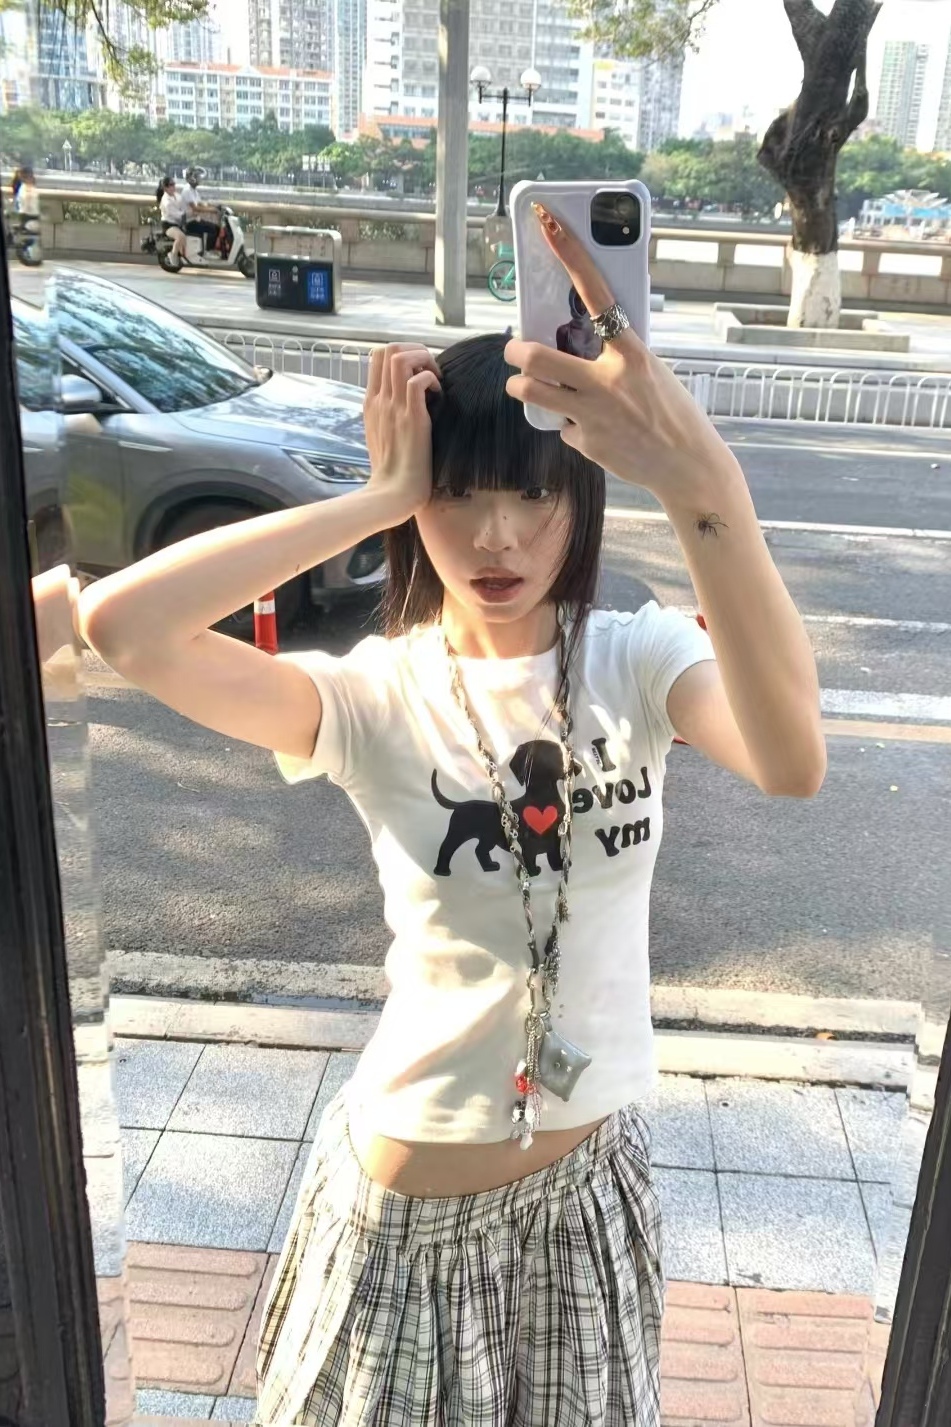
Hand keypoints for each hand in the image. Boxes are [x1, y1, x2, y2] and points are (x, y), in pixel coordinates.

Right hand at [364, 343, 440, 522]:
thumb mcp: (383, 436)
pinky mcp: (411, 419)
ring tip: (435, 382)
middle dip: (416, 351)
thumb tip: (409, 399)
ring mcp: (393, 408)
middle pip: (388, 348)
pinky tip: (439, 399)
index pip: (377, 355)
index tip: (420, 373)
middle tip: (431, 373)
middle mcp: (379, 400)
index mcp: (371, 402)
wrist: (391, 496)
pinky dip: (432, 380)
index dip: (403, 354)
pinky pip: (418, 380)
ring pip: (400, 356)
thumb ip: (389, 414)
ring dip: (424, 361)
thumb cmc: (393, 472)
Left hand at [503, 208, 739, 503]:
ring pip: (530, 393)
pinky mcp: (585, 443)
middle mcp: (608, 380)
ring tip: (525, 385)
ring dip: (521, 387)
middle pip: (536, 357)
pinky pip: (561, 427)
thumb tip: (580, 343)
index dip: (569, 255)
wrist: (688, 465)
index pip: (595, 293)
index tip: (547, 223)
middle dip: (515, 352)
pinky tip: (594, 433)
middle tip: (513, 351)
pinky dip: (569, 427)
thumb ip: (616, 357)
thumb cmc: (672, 413)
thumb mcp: (651, 372)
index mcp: (632, 352)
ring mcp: (593, 415)